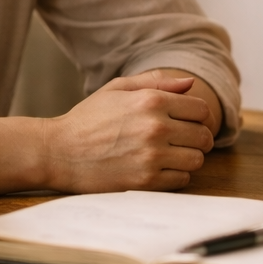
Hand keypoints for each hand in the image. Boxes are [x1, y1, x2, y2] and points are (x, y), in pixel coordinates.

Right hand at [41, 71, 215, 192]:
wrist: (58, 153)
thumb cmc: (88, 119)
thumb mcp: (118, 89)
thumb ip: (156, 82)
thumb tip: (190, 84)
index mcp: (151, 101)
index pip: (202, 109)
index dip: (198, 116)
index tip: (187, 121)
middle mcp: (155, 127)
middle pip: (204, 136)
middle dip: (196, 138)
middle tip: (181, 140)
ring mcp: (151, 156)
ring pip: (197, 160)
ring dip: (188, 158)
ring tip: (170, 154)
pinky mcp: (146, 181)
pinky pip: (182, 180)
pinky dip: (175, 175)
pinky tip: (159, 168)